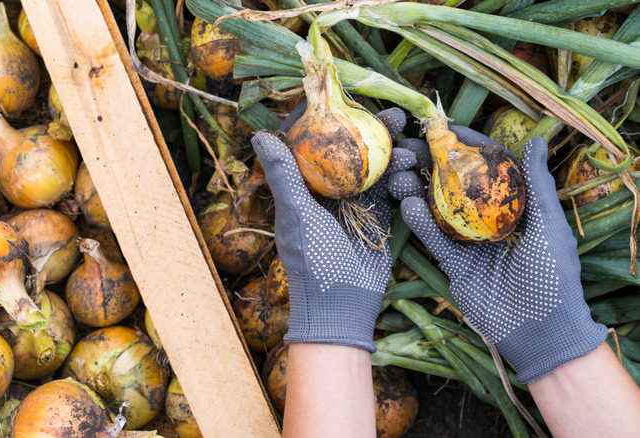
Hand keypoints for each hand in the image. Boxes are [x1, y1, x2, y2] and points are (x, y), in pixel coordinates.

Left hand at [251, 107, 414, 351]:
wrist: (342, 308)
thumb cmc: (313, 262)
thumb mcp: (297, 215)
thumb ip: (283, 175)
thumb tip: (260, 134)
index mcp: (301, 188)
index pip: (309, 142)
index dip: (324, 118)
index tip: (341, 96)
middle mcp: (327, 191)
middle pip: (348, 149)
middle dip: (369, 130)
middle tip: (392, 115)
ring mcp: (354, 204)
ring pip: (374, 167)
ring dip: (392, 154)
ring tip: (408, 146)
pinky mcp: (377, 217)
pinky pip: (391, 190)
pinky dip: (402, 179)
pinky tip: (414, 171)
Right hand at [396, 129, 606, 382]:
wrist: (539, 332)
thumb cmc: (553, 276)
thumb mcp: (549, 226)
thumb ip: (538, 185)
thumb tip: (536, 140)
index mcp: (516, 208)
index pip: (488, 169)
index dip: (468, 147)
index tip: (445, 129)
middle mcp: (490, 221)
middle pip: (457, 186)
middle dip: (434, 166)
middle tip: (411, 150)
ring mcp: (470, 243)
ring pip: (439, 210)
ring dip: (420, 191)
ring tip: (403, 175)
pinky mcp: (454, 265)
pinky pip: (434, 240)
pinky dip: (420, 223)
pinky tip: (407, 205)